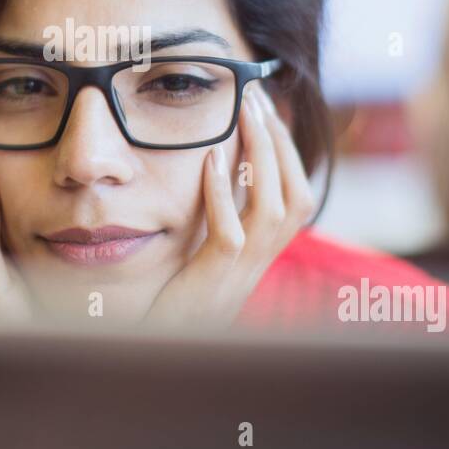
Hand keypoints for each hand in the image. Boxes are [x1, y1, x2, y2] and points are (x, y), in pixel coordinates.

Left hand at [142, 83, 315, 328]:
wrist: (151, 350)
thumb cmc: (169, 299)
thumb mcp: (199, 250)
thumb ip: (214, 215)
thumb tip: (215, 161)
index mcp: (261, 254)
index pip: (296, 196)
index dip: (288, 151)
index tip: (266, 108)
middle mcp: (260, 264)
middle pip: (297, 197)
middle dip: (280, 143)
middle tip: (256, 98)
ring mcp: (240, 275)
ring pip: (275, 210)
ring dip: (262, 157)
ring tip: (244, 115)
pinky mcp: (214, 283)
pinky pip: (230, 234)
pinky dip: (223, 193)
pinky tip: (211, 160)